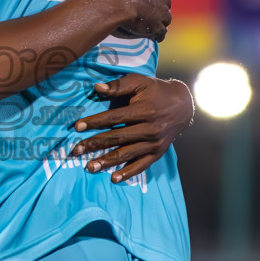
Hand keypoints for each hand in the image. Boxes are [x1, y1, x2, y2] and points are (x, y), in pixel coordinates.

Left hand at [69, 74, 193, 182]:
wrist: (182, 106)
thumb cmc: (156, 91)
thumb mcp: (140, 82)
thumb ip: (118, 86)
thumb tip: (96, 87)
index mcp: (144, 110)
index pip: (114, 118)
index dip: (95, 122)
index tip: (76, 127)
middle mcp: (150, 129)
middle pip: (118, 138)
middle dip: (95, 144)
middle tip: (76, 151)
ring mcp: (154, 143)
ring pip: (127, 154)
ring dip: (107, 161)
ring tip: (89, 167)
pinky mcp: (158, 153)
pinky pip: (142, 165)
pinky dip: (128, 173)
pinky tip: (114, 178)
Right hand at [97, 0, 170, 40]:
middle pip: (164, 0)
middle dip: (157, 4)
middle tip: (143, 7)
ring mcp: (161, 12)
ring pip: (164, 17)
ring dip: (157, 19)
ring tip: (145, 21)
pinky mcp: (155, 27)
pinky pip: (160, 33)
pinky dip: (155, 34)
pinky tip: (147, 33)